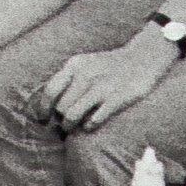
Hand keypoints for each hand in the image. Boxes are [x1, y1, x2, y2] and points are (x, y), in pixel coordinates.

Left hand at [45, 33, 177, 130]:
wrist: (143, 58)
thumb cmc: (109, 65)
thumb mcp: (85, 63)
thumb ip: (68, 78)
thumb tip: (49, 102)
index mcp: (74, 66)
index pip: (50, 91)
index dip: (43, 108)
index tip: (43, 119)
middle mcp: (85, 75)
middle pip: (61, 107)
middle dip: (59, 119)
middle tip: (64, 125)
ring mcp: (102, 87)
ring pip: (72, 115)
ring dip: (70, 126)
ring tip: (74, 127)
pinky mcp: (117, 98)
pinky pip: (94, 119)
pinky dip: (89, 125)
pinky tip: (91, 125)